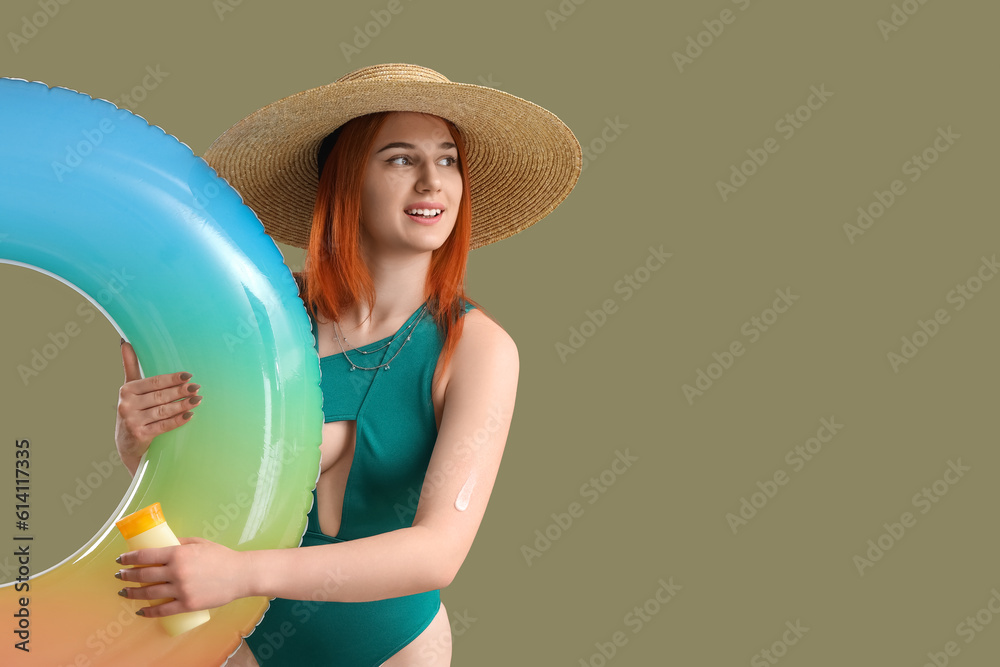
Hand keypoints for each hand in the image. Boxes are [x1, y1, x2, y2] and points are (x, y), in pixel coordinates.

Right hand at [116, 340, 202, 475]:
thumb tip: (125, 342)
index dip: (172, 378)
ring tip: (198, 400)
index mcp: (126, 390)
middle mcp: (127, 404)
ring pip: (163, 410)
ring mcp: (132, 420)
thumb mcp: (130, 390)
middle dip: (180, 391)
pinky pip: (163, 425)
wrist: (127, 444)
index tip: (189, 376)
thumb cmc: (133, 411)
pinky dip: (178, 420)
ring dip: (182, 405)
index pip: (154, 382)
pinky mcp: (140, 435)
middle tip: (197, 387)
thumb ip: (130, 367)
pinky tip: (190, 415)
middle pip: (160, 396)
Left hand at [116, 537, 251, 616]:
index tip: (121, 560)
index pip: (145, 556)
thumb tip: (162, 544)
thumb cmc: (221, 556)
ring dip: (133, 593)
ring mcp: (181, 590)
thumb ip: (180, 543)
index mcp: (178, 554)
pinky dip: (148, 611)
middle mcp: (177, 572)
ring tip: (124, 592)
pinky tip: (140, 610)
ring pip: (149, 593)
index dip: (129, 558)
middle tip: (119, 575)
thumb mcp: (199, 543)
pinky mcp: (187, 605)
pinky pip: (162, 610)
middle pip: (144, 575)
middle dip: (127, 575)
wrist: (240, 574)